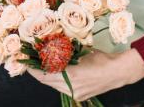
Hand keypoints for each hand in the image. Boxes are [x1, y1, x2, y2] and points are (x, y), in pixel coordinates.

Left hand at [27, 49, 143, 101]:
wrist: (118, 72)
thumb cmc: (101, 58)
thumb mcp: (81, 52)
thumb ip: (66, 53)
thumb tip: (51, 48)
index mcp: (70, 75)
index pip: (44, 74)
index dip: (32, 69)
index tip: (25, 61)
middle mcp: (70, 87)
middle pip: (46, 81)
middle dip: (37, 72)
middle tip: (31, 62)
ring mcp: (74, 94)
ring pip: (54, 85)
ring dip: (47, 76)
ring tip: (42, 66)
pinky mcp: (79, 96)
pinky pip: (62, 88)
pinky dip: (57, 80)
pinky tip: (57, 72)